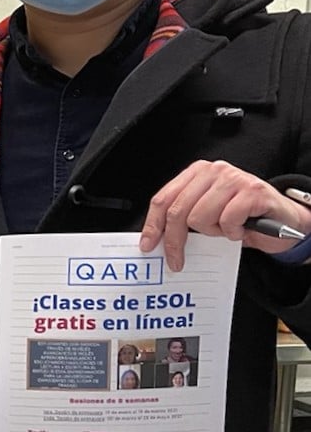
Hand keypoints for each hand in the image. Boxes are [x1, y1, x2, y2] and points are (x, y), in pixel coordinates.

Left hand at [141, 160, 310, 270]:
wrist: (283, 219)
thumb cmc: (243, 217)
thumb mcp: (207, 214)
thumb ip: (184, 217)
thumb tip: (155, 239)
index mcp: (197, 173)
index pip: (164, 199)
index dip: (153, 225)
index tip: (148, 245)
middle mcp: (213, 171)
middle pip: (177, 211)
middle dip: (175, 241)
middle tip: (177, 260)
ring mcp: (233, 179)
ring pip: (200, 217)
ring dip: (213, 232)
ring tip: (226, 229)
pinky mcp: (252, 191)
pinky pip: (227, 220)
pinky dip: (233, 232)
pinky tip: (241, 228)